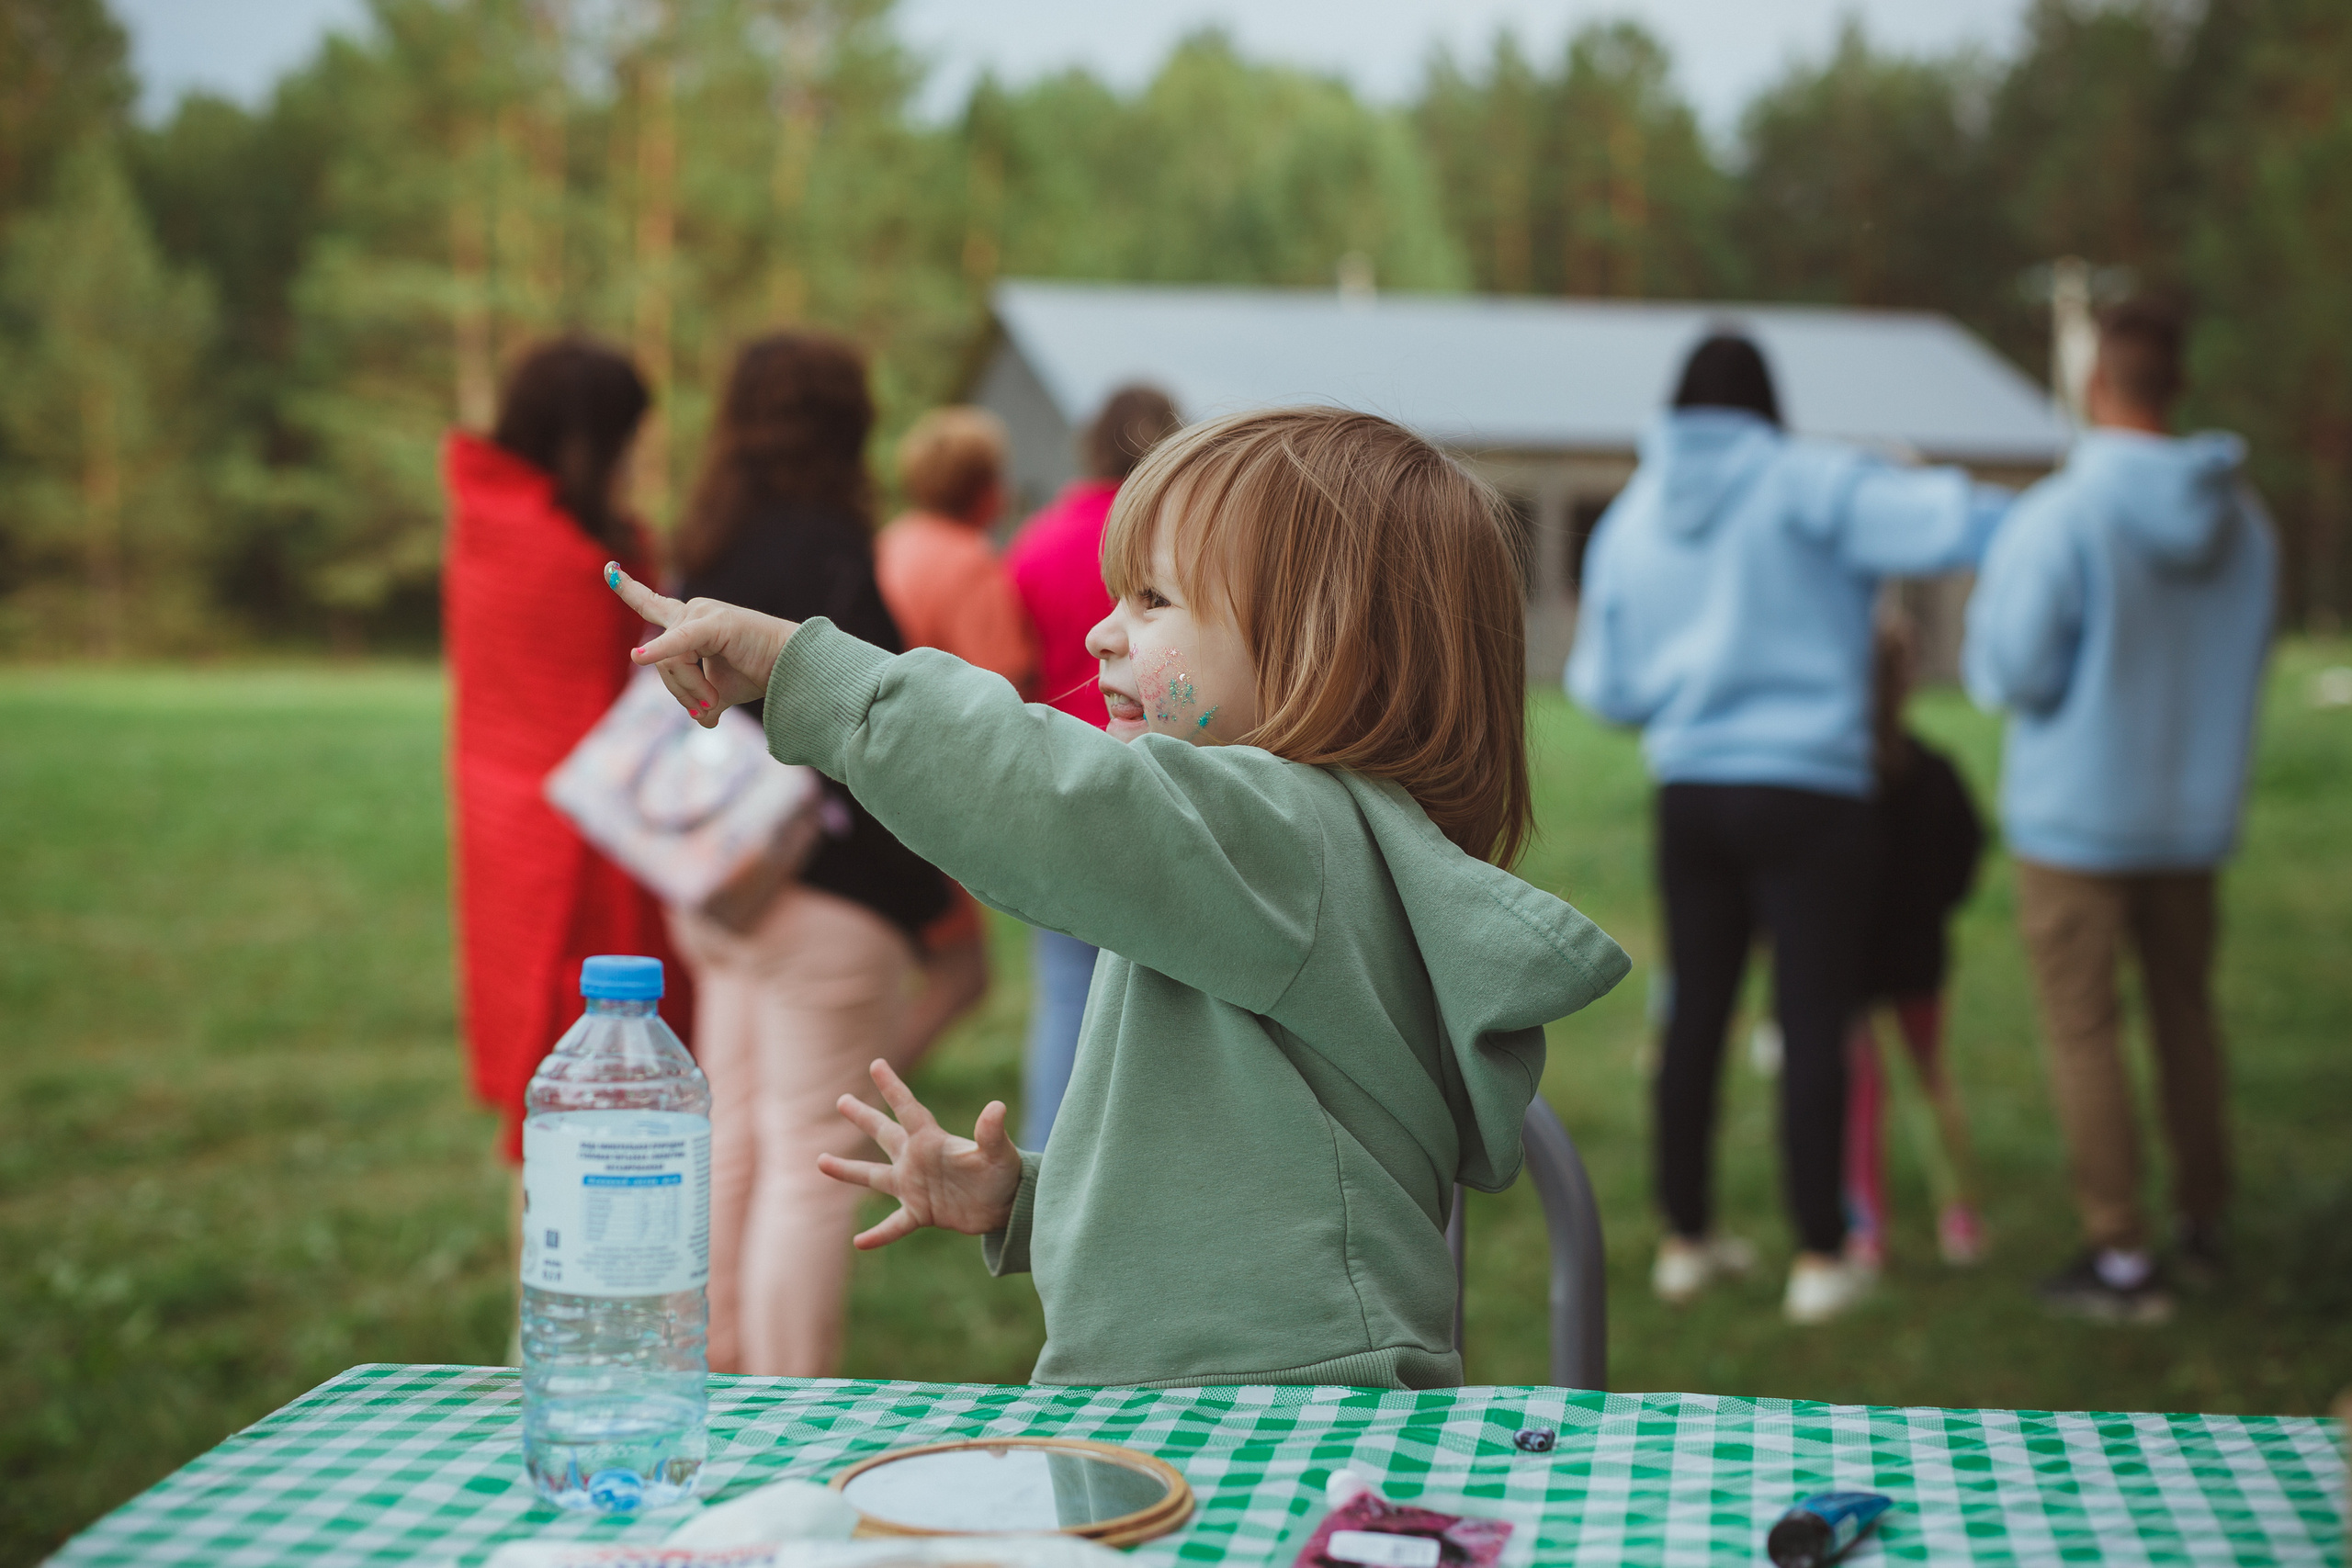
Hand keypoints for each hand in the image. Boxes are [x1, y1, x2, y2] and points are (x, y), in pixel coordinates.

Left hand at [605, 563, 797, 727]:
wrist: (793, 668)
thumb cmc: (761, 672)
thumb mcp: (722, 690)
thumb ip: (703, 700)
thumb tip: (703, 720)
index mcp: (690, 623)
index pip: (652, 605)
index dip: (629, 588)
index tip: (610, 569)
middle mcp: (692, 612)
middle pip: (660, 660)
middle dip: (679, 692)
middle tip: (704, 709)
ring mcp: (702, 614)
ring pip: (672, 663)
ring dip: (692, 692)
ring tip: (715, 703)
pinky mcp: (714, 624)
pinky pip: (680, 644)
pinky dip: (661, 653)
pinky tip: (639, 658)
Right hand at [816, 1060, 1022, 1248]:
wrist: (1008, 1205)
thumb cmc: (1004, 1172)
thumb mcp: (998, 1152)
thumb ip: (991, 1132)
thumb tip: (997, 1107)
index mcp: (931, 1140)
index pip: (907, 1108)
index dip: (892, 1087)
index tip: (876, 1064)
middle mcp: (917, 1159)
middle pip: (884, 1134)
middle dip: (864, 1117)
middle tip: (842, 1100)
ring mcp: (915, 1186)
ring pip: (874, 1176)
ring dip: (849, 1171)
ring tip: (820, 1161)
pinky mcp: (920, 1213)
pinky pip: (893, 1225)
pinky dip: (877, 1234)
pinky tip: (859, 1242)